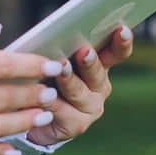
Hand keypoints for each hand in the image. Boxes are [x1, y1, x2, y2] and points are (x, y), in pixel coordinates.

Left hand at [22, 25, 133, 144]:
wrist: (34, 113)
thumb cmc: (45, 75)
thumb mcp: (55, 56)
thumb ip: (62, 45)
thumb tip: (59, 29)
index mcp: (99, 65)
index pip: (116, 53)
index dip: (121, 42)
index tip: (122, 29)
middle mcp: (99, 87)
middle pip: (97, 73)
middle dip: (90, 62)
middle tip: (84, 51)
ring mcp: (90, 108)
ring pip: (80, 93)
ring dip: (70, 81)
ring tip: (61, 68)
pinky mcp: (76, 125)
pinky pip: (64, 112)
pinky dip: (53, 103)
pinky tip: (44, 97)